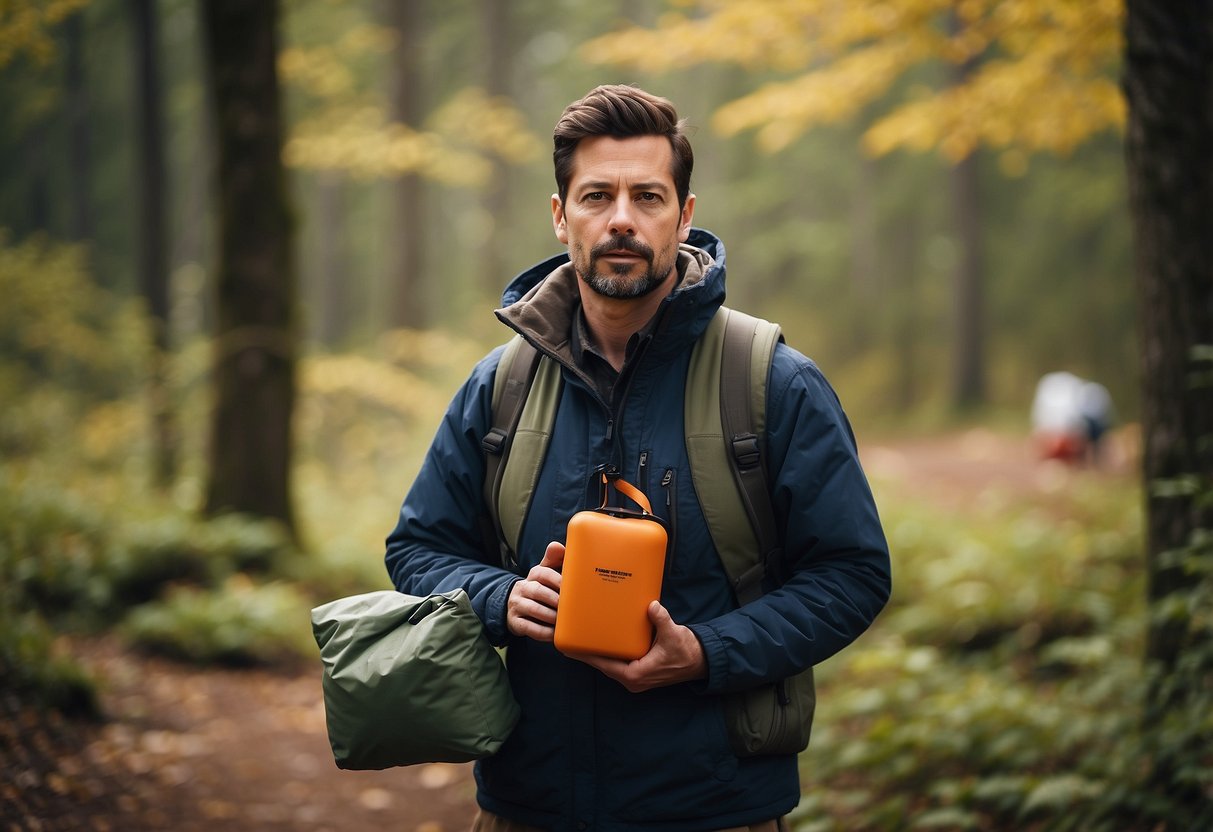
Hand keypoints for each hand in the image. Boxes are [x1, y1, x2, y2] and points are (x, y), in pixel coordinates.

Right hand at [506, 541, 563, 640]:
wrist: (515, 606)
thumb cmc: (539, 588)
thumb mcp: (545, 573)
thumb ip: (554, 559)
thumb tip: (558, 545)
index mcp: (533, 574)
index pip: (544, 573)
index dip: (558, 580)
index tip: (571, 588)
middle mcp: (523, 588)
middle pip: (538, 591)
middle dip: (555, 599)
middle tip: (570, 607)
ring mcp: (517, 605)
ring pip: (534, 610)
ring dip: (551, 615)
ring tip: (564, 621)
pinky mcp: (515, 622)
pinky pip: (529, 628)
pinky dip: (544, 632)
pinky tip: (555, 633)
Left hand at [569, 601, 706, 692]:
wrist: (700, 661)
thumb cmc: (686, 651)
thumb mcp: (674, 634)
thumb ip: (661, 620)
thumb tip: (652, 606)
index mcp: (636, 674)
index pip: (605, 665)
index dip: (586, 656)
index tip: (570, 649)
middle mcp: (632, 679)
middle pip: (603, 665)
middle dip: (588, 654)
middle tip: (571, 639)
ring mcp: (635, 677)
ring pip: (610, 664)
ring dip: (597, 653)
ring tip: (582, 639)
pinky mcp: (639, 671)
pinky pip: (618, 662)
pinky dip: (609, 653)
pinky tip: (602, 641)